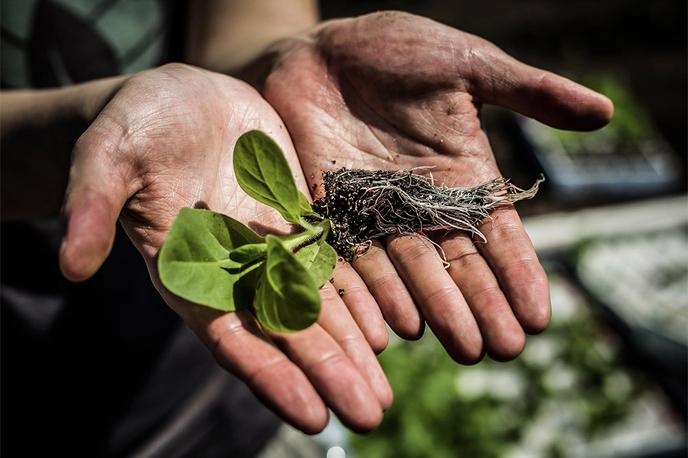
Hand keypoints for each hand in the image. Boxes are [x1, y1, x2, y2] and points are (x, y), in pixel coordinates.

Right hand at [59, 63, 390, 432]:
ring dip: (352, 347)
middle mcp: (236, 272)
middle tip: (370, 415)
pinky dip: (361, 293)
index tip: (312, 414)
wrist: (178, 98)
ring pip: (318, 307)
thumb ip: (94, 206)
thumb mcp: (107, 156)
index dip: (271, 375)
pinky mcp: (297, 219)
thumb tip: (69, 264)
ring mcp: (271, 248)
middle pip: (287, 333)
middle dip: (328, 373)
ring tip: (385, 389)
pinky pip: (335, 262)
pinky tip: (390, 324)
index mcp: (190, 272)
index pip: (232, 337)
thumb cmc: (134, 127)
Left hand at [261, 12, 612, 361]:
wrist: (320, 51)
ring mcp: (374, 211)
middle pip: (456, 262)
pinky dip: (372, 292)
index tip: (538, 315)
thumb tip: (604, 111)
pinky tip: (393, 325)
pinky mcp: (329, 210)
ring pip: (408, 270)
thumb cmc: (395, 50)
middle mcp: (421, 203)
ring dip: (434, 309)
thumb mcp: (467, 64)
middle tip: (501, 348)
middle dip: (480, 305)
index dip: (518, 272)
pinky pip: (351, 257)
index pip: (497, 232)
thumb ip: (527, 92)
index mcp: (461, 174)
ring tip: (459, 345)